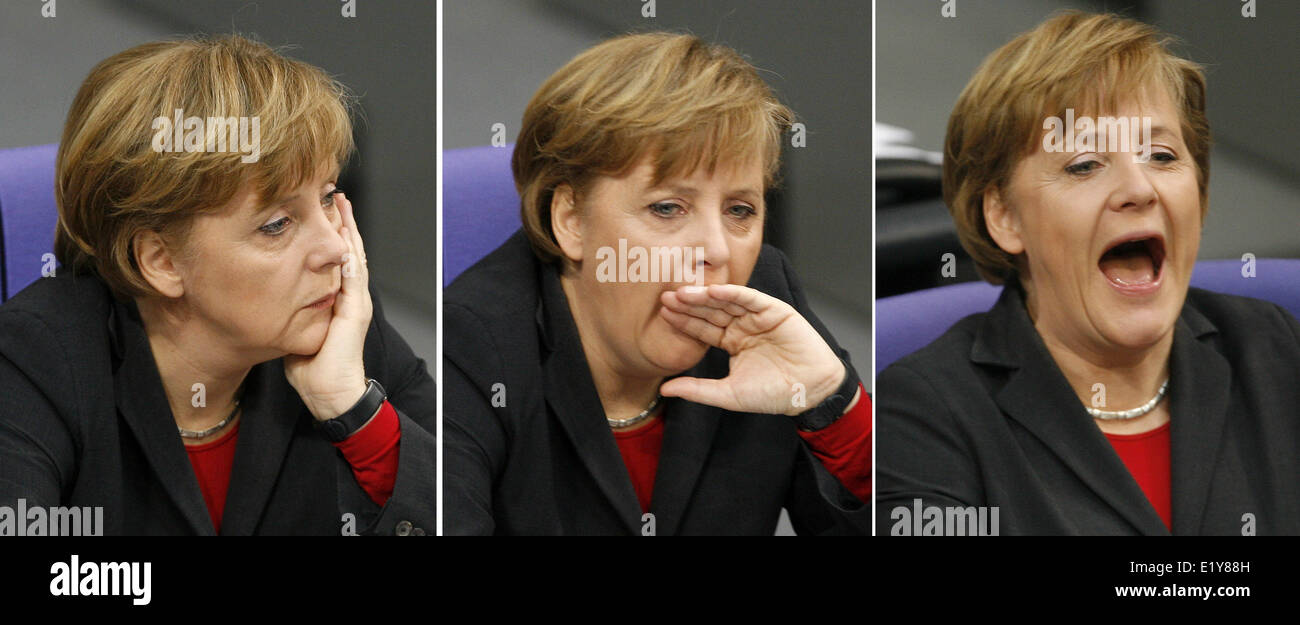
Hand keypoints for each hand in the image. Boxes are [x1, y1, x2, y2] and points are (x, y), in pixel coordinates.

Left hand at [284, 192, 372, 421]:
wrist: (330, 392)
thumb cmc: (312, 370)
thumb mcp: (294, 332)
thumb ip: (286, 312)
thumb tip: (264, 298)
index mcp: (338, 300)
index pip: (335, 260)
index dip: (329, 236)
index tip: (320, 212)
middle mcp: (350, 297)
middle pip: (348, 251)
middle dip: (341, 223)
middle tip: (335, 196)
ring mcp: (356, 302)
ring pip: (354, 255)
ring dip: (348, 229)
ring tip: (341, 204)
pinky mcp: (355, 309)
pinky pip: (353, 273)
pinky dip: (349, 251)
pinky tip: (344, 233)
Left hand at [657, 284, 846, 415]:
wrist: (809, 392)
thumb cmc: (773, 394)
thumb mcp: (728, 394)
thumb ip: (697, 390)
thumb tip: (664, 390)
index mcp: (732, 342)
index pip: (703, 328)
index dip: (684, 321)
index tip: (663, 314)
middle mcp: (743, 326)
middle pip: (711, 312)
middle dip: (689, 305)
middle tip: (666, 297)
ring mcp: (758, 317)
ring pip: (728, 302)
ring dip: (706, 296)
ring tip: (684, 293)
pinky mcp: (775, 311)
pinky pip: (751, 299)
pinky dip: (734, 293)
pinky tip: (714, 290)